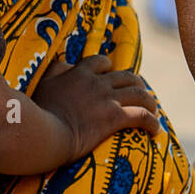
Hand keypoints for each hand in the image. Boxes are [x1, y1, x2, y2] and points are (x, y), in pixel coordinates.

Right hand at [32, 55, 160, 162]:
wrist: (44, 131)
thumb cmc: (38, 111)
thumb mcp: (42, 83)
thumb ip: (55, 71)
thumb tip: (66, 65)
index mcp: (79, 73)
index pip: (100, 62)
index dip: (109, 67)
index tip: (111, 74)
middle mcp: (97, 83)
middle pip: (127, 76)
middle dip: (137, 84)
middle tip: (140, 94)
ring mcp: (107, 99)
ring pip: (139, 94)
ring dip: (150, 101)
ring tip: (154, 111)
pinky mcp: (114, 118)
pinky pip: (141, 116)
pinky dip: (152, 122)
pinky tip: (156, 130)